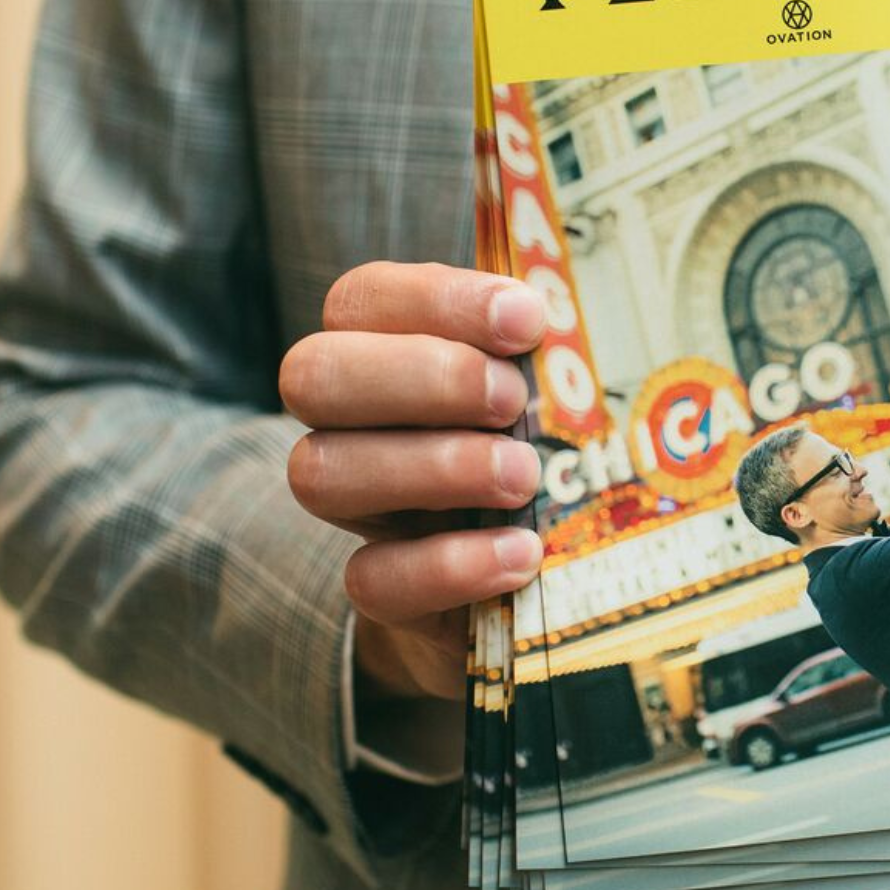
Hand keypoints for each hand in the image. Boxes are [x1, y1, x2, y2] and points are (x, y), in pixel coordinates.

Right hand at [278, 262, 547, 701]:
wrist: (545, 574)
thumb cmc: (558, 445)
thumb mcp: (563, 389)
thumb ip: (559, 350)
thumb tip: (576, 316)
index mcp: (386, 349)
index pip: (364, 298)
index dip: (438, 301)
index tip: (528, 320)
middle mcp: (350, 422)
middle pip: (313, 375)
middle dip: (423, 378)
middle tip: (513, 401)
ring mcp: (358, 507)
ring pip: (322, 473)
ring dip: (433, 467)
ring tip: (524, 477)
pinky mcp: (384, 590)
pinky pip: (370, 579)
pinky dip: (450, 565)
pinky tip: (522, 553)